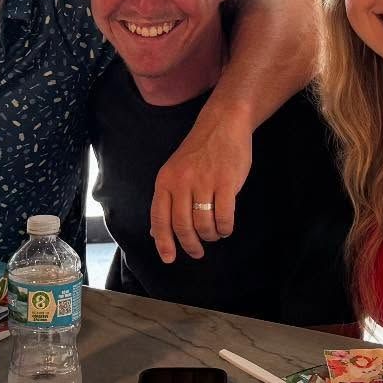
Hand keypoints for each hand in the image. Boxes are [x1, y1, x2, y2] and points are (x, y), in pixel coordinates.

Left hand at [150, 119, 252, 262]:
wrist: (223, 124)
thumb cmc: (199, 151)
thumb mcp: (175, 171)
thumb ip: (167, 201)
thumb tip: (156, 233)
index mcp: (165, 181)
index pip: (160, 218)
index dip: (163, 242)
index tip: (169, 258)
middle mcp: (181, 182)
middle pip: (183, 226)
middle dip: (190, 245)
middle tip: (198, 251)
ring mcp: (204, 182)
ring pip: (204, 224)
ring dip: (210, 236)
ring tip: (214, 234)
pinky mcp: (226, 182)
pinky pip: (224, 217)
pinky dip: (225, 228)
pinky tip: (226, 228)